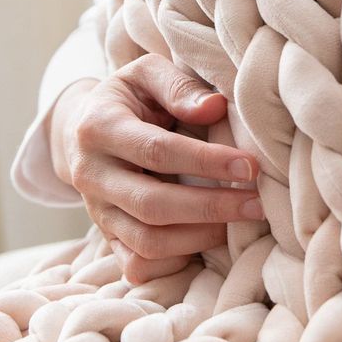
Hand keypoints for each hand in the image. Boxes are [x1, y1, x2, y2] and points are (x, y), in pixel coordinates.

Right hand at [46, 54, 261, 283]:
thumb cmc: (129, 98)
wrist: (84, 130)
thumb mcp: (146, 75)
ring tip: (239, 223)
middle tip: (256, 204)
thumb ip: (179, 86)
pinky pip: (138, 265)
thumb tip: (215, 107)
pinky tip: (207, 242)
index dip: (206, 161)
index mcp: (99, 127)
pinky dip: (175, 263)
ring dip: (199, 237)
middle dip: (210, 207)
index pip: (157, 151)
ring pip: (146, 242)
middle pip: (152, 205)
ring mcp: (96, 211)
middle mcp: (91, 174)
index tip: (249, 166)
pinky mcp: (106, 237)